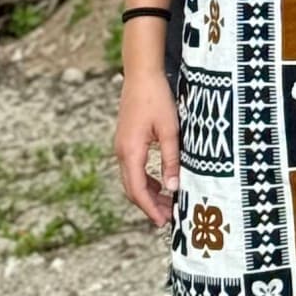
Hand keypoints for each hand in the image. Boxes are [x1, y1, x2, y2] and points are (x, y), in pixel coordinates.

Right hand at [114, 67, 180, 226]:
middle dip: (149, 205)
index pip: (138, 190)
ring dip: (147, 193)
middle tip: (168, 218)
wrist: (141, 72)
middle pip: (132, 189)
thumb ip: (170, 160)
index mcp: (131, 151)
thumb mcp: (170, 129)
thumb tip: (173, 189)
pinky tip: (159, 183)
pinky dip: (145, 180)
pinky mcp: (126, 140)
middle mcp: (122, 152)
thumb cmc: (157, 97)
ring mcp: (122, 146)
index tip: (162, 223)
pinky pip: (133, 167)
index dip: (149, 209)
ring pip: (132, 179)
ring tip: (167, 204)